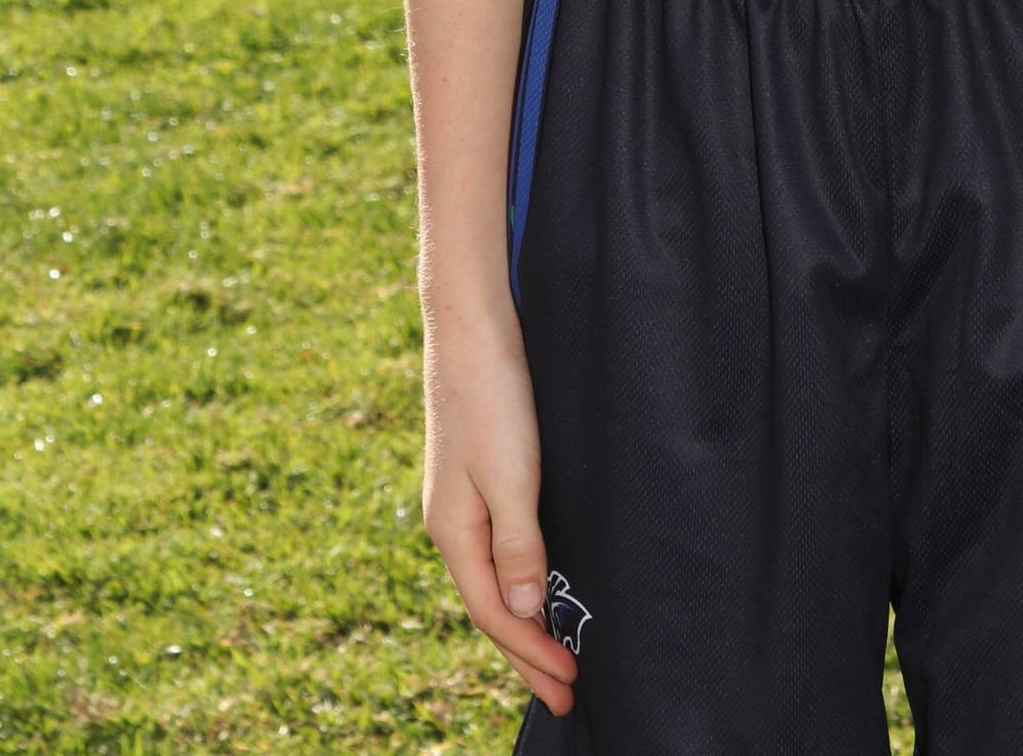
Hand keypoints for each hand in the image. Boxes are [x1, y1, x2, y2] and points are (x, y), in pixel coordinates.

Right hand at [422, 312, 578, 716]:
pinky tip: (534, 585)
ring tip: (551, 657)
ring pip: (492, 582)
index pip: (495, 614)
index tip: (570, 686)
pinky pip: (497, 552)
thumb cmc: (492, 395)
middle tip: (565, 696)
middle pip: (490, 608)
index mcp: (454, 532)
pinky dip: (517, 583)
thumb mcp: (511, 475)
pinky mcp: (478, 477)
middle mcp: (452, 524)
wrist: (471, 324)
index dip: (531, 654)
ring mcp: (462, 502)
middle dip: (526, 655)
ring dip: (523, 624)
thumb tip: (526, 611)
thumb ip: (518, 544)